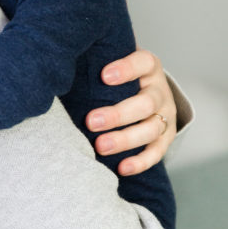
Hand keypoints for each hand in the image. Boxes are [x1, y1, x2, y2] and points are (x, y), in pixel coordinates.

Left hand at [85, 49, 176, 175]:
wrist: (147, 89)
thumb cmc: (121, 76)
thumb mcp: (114, 61)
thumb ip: (97, 60)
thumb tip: (61, 64)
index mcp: (149, 68)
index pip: (143, 63)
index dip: (127, 69)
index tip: (104, 76)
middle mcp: (160, 91)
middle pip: (146, 103)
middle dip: (118, 114)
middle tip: (91, 121)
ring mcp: (166, 115)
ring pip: (152, 129)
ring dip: (125, 140)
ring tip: (100, 147)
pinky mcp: (166, 137)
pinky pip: (157, 152)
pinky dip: (140, 162)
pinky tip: (122, 168)